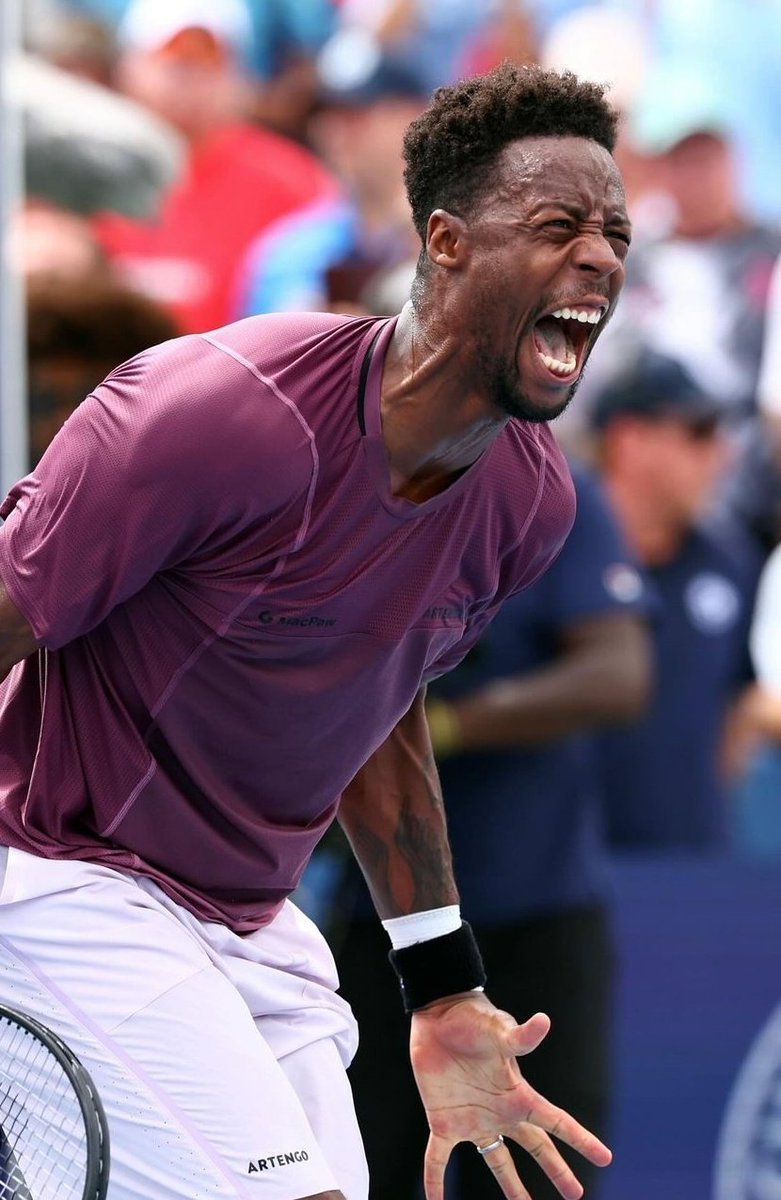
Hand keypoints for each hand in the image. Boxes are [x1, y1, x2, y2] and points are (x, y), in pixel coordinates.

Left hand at [410, 992, 611, 1199]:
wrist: (439, 1013)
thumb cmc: (473, 1018)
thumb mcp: (499, 1030)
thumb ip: (521, 1036)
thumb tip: (544, 1021)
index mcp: (518, 1094)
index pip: (556, 1122)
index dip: (580, 1140)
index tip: (605, 1158)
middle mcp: (500, 1112)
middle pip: (535, 1147)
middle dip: (556, 1170)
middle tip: (576, 1195)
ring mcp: (473, 1119)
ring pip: (496, 1161)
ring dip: (510, 1186)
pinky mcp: (443, 1121)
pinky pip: (438, 1159)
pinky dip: (435, 1179)